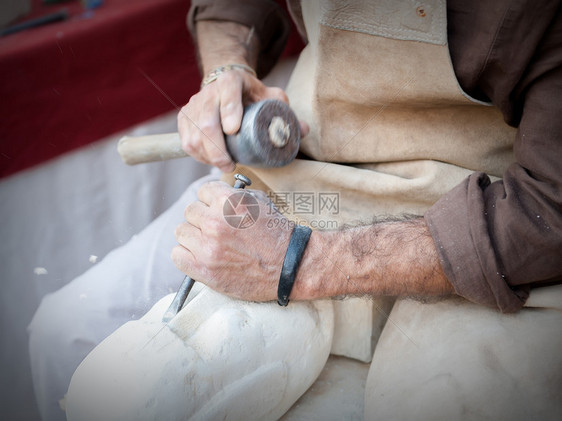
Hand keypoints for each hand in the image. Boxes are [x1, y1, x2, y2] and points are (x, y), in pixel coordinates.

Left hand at [171, 181, 293, 300]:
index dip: (212, 201)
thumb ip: (233, 195)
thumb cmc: (277, 233)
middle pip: (190, 212)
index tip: (219, 210)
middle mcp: (215, 223)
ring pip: (181, 232)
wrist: (291, 265)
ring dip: (193, 236)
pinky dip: (186, 256)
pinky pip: (177, 256)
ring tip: (210, 243)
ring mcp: (208, 248)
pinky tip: (201, 257)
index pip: (203, 191)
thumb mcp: (259, 202)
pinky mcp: (204, 270)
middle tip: (216, 229)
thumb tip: (212, 194)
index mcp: (228, 202)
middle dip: (202, 218)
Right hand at [177, 70, 295, 171]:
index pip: (228, 92)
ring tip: (223, 165)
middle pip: (206, 122)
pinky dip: (197, 155)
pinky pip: (185, 140)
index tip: (233, 131)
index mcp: (231, 81)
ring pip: (193, 135)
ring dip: (206, 156)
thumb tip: (304, 130)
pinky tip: (210, 161)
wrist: (225, 83)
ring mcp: (194, 104)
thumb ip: (286, 112)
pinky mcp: (185, 117)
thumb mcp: (270, 97)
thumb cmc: (251, 95)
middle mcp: (209, 91)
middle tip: (230, 164)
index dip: (229, 111)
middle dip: (216, 149)